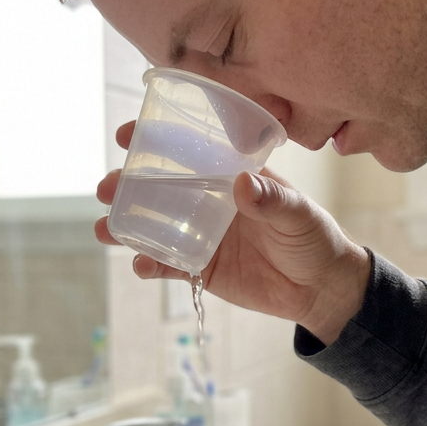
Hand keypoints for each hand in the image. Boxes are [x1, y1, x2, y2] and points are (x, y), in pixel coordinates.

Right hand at [96, 122, 370, 344]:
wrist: (320, 289)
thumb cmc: (314, 239)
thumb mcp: (299, 214)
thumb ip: (272, 201)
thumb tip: (243, 185)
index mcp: (231, 175)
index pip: (188, 150)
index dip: (154, 140)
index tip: (126, 136)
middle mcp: (209, 200)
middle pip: (159, 187)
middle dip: (126, 186)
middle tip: (106, 189)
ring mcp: (201, 234)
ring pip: (155, 226)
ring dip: (126, 226)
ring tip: (105, 229)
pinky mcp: (201, 268)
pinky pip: (168, 265)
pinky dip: (150, 264)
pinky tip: (139, 264)